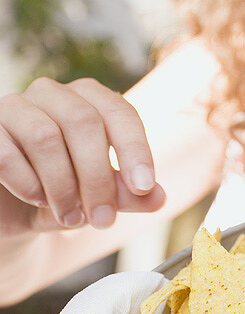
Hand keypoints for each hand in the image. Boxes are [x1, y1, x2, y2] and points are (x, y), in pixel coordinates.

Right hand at [0, 77, 165, 236]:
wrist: (12, 211)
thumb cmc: (62, 194)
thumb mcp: (99, 198)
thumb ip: (128, 195)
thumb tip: (159, 196)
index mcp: (88, 100)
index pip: (118, 112)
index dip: (135, 148)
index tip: (145, 187)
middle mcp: (51, 93)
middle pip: (83, 122)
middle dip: (98, 177)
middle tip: (104, 220)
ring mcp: (13, 107)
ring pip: (45, 137)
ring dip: (63, 186)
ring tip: (71, 217)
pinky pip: (7, 153)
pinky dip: (28, 184)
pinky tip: (38, 200)